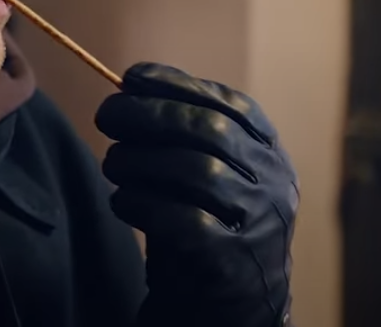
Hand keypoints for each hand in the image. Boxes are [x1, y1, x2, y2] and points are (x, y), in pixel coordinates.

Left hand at [95, 63, 297, 326]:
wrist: (232, 306)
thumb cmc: (206, 223)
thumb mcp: (205, 171)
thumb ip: (181, 134)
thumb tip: (129, 88)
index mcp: (269, 152)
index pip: (232, 103)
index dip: (178, 84)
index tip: (131, 76)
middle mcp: (274, 183)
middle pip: (211, 130)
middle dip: (149, 115)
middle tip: (105, 115)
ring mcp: (259, 223)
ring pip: (199, 171)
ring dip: (140, 160)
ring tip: (112, 163)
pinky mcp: (232, 261)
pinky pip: (184, 221)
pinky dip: (142, 203)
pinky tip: (122, 200)